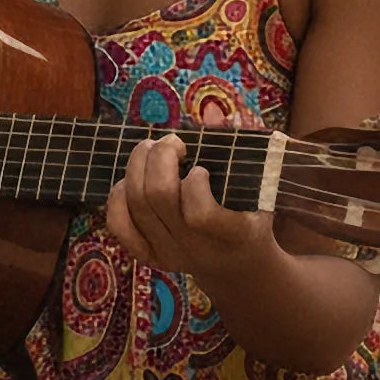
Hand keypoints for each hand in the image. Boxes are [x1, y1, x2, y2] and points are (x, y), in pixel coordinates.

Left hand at [102, 132, 275, 277]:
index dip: (195, 183)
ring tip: (153, 149)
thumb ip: (246, 151)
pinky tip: (131, 180)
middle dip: (160, 156)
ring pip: (135, 203)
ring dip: (138, 164)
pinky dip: (117, 195)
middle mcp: (197, 249)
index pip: (200, 214)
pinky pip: (117, 224)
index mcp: (234, 235)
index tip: (202, 168)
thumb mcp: (261, 187)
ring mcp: (169, 255)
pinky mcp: (147, 256)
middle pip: (158, 197)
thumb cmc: (251, 215)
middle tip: (173, 143)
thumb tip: (215, 115)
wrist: (238, 265)